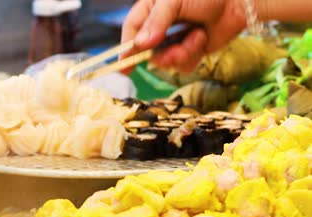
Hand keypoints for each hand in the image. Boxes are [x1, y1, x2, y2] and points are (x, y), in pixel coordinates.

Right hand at [121, 0, 246, 72]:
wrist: (238, 2)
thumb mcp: (174, 1)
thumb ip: (156, 22)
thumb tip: (141, 44)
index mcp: (151, 10)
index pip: (131, 30)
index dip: (126, 48)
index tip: (123, 65)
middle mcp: (159, 27)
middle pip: (147, 52)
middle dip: (163, 54)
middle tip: (178, 50)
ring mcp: (174, 41)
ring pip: (165, 61)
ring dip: (182, 53)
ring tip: (197, 37)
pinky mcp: (189, 52)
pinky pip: (181, 66)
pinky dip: (192, 55)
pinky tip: (202, 39)